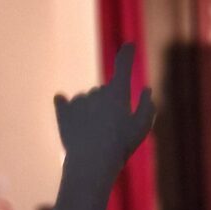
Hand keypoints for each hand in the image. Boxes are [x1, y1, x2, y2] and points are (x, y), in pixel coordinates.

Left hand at [54, 43, 155, 175]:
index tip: (129, 46)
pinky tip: (68, 116)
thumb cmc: (120, 147)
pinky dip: (66, 107)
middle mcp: (97, 91)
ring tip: (93, 136)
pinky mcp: (63, 110)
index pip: (123, 65)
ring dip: (90, 113)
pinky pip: (63, 102)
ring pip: (86, 101)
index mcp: (118, 92)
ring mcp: (79, 99)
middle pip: (104, 92)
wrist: (91, 163)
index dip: (127, 54)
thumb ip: (147, 106)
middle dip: (108, 105)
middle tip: (112, 131)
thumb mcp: (141, 128)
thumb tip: (147, 89)